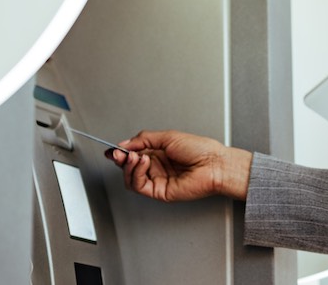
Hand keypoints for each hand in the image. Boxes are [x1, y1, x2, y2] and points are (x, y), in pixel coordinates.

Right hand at [109, 130, 252, 201]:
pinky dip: (137, 173)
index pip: (134, 154)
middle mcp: (157, 167)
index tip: (113, 148)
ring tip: (135, 156)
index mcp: (159, 152)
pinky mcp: (159, 192)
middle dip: (121, 159)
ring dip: (129, 166)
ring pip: (131, 178)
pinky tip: (143, 162)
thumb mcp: (168, 136)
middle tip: (118, 152)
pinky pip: (140, 185)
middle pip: (129, 167)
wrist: (214, 164)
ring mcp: (158, 180)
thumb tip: (125, 144)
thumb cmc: (200, 149)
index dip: (122, 152)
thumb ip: (144, 139)